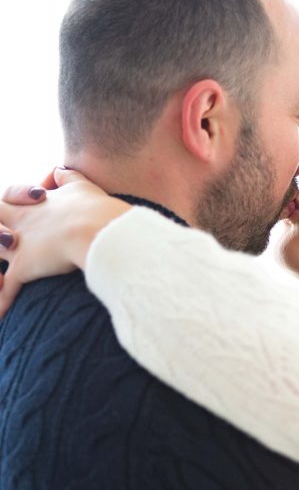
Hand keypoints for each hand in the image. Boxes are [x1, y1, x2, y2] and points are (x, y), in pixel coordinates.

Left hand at [0, 168, 129, 316]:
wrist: (99, 230)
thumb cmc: (96, 210)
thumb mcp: (81, 186)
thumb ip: (68, 180)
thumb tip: (59, 171)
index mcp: (32, 204)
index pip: (8, 198)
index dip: (12, 203)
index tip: (24, 210)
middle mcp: (20, 223)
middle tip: (8, 243)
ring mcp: (19, 246)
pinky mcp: (24, 268)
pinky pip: (6, 290)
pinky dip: (2, 305)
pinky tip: (1, 319)